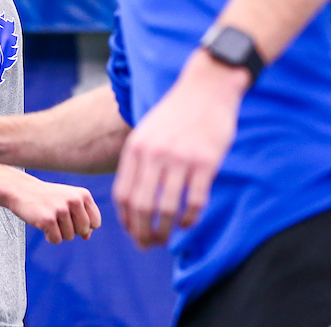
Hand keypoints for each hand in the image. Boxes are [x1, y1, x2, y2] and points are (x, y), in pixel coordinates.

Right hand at [8, 177, 102, 243]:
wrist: (22, 190)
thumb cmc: (48, 198)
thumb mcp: (68, 203)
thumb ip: (81, 218)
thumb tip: (87, 236)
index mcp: (83, 194)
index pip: (95, 222)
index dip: (85, 227)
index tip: (72, 220)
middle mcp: (74, 200)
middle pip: (83, 231)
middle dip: (72, 231)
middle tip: (59, 219)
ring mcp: (61, 209)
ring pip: (69, 237)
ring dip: (59, 232)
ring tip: (49, 218)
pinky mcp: (48, 219)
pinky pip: (56, 240)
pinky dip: (49, 237)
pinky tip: (42, 224)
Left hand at [112, 49, 249, 248]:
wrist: (207, 86)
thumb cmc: (177, 113)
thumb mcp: (148, 131)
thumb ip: (138, 160)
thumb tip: (131, 200)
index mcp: (137, 148)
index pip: (123, 195)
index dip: (126, 220)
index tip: (133, 232)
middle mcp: (155, 154)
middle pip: (142, 207)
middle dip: (142, 233)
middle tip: (148, 244)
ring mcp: (181, 158)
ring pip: (167, 208)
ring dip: (165, 231)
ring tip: (165, 239)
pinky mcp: (206, 161)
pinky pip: (195, 200)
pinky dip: (189, 218)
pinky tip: (188, 223)